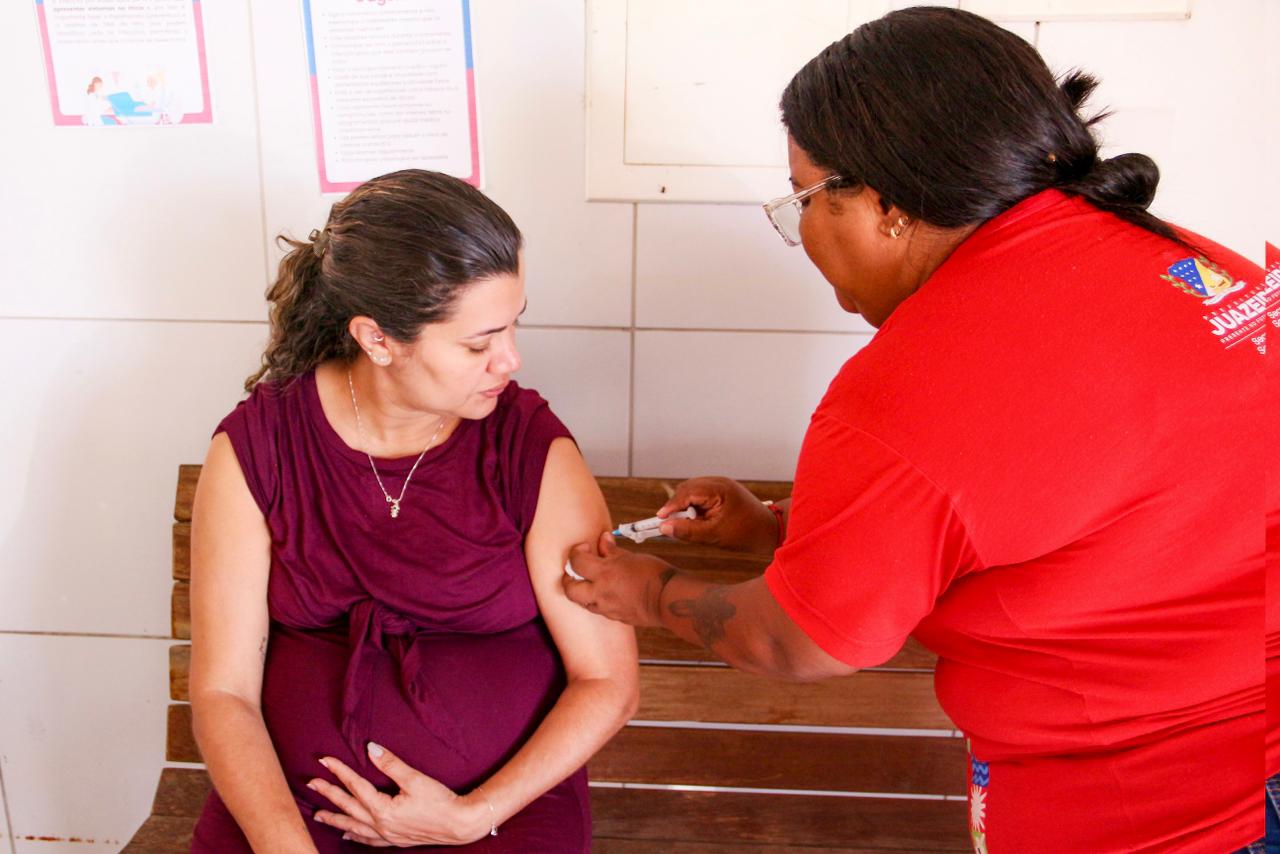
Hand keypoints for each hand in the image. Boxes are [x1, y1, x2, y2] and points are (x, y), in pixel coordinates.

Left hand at [309, 743, 489, 846]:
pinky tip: (348, 835)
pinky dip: (355, 836)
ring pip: (354, 826)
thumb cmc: (440, 801)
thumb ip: (392, 764)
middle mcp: (381, 824)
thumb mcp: (416, 779)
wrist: (459, 824)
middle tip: (311, 784)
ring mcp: (387, 834)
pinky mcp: (395, 839)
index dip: (339, 771)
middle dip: (328, 795)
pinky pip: (368, 840)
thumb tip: (372, 749)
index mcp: (383, 809)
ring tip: (319, 815)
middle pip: (348, 807)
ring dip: (335, 819)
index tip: (324, 761)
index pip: (355, 786)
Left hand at [563, 532, 676, 626]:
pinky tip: (607, 592)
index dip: (576, 552)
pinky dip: (597, 600)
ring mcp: (607, 608)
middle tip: (575, 570)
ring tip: (591, 582)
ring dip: (582, 592)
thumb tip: (603, 540)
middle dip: (568, 578)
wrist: (669, 600)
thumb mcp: (632, 557)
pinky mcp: (616, 618)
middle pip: (570, 589)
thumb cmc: (655, 575)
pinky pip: (599, 610)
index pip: (576, 562)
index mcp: (604, 574)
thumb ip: (613, 551)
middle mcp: (601, 593)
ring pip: (582, 603)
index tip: (585, 548)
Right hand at [656, 477, 779, 554]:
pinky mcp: (721, 491)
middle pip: (687, 488)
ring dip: (685, 506)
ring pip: (692, 491)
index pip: (687, 492)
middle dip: (677, 505)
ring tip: (686, 524)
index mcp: (719, 489)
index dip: (671, 506)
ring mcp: (721, 485)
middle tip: (670, 524)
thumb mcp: (714, 536)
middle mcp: (719, 482)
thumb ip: (688, 531)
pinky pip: (700, 494)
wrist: (769, 530)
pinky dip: (694, 505)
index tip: (660, 519)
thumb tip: (664, 527)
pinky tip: (696, 520)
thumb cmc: (745, 533)